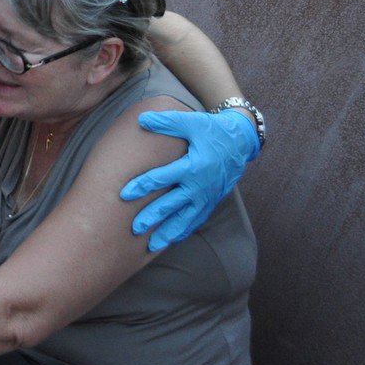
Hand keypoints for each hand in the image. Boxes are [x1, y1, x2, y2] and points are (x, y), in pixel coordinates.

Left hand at [120, 109, 258, 250]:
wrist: (241, 141)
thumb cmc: (212, 129)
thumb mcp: (191, 122)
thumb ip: (167, 122)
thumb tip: (142, 119)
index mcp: (193, 166)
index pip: (162, 178)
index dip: (142, 185)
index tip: (123, 194)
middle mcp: (200, 185)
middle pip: (172, 204)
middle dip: (152, 217)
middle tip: (134, 228)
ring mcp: (207, 196)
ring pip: (185, 219)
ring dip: (168, 232)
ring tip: (152, 245)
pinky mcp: (211, 201)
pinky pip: (196, 219)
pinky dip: (184, 230)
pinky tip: (172, 239)